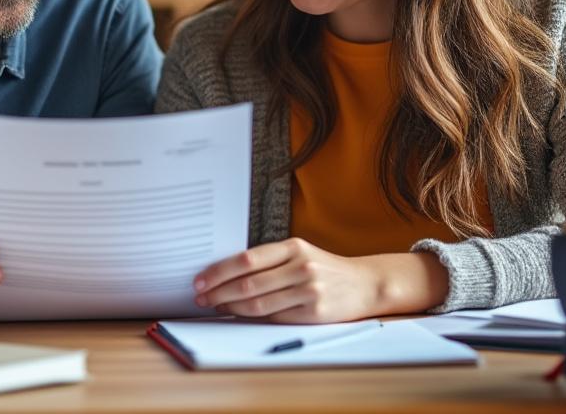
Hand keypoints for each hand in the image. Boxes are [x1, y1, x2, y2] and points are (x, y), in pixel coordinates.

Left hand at [193, 238, 448, 322]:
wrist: (365, 284)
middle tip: (200, 297)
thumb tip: (227, 276)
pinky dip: (252, 317)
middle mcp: (300, 266)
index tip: (200, 280)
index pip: (247, 259)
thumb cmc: (325, 270)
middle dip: (218, 291)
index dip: (219, 271)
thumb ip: (270, 262)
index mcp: (293, 247)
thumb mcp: (300, 255)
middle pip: (248, 282)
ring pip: (258, 302)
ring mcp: (308, 289)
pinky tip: (239, 315)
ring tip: (214, 307)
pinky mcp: (313, 311)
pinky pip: (274, 316)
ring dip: (231, 307)